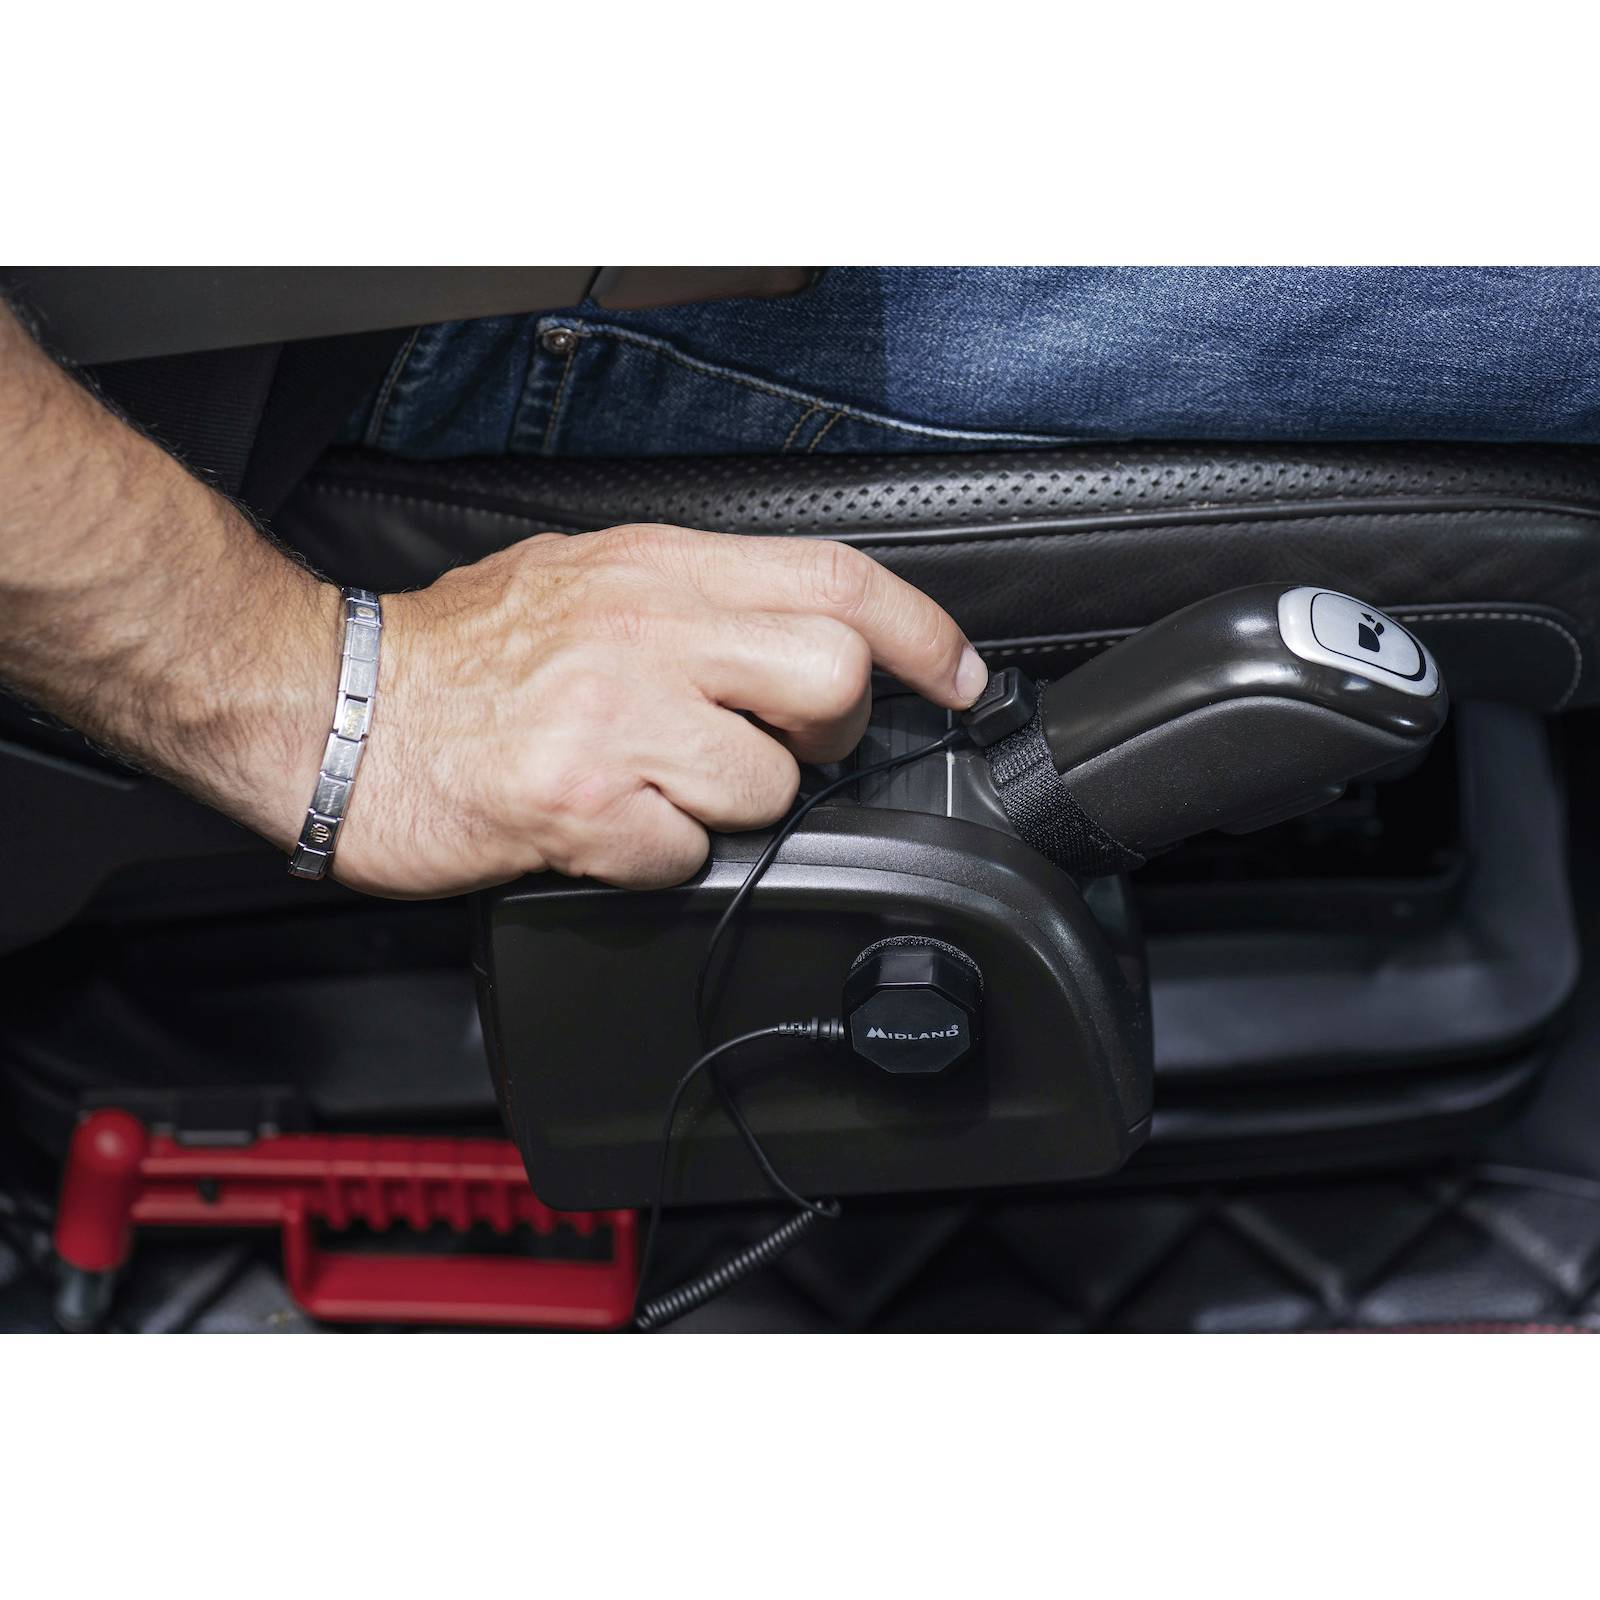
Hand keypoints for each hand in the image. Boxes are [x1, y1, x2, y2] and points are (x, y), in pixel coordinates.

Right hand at [325, 523, 987, 895]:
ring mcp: (613, 720)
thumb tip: (808, 634)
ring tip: (660, 785)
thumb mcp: (586, 578)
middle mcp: (645, 632)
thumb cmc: (459, 655)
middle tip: (776, 742)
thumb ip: (696, 597)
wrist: (335, 709)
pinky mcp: (577, 806)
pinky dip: (661, 856)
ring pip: (768, 784)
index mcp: (655, 569)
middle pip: (832, 681)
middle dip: (827, 733)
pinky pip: (686, 854)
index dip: (921, 632)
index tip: (959, 675)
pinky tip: (610, 825)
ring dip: (732, 804)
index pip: (835, 579)